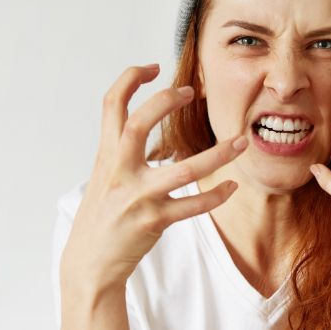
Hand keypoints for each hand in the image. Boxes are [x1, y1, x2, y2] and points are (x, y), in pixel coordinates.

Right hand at [60, 64, 247, 289]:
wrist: (89, 263)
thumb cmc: (101, 216)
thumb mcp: (104, 175)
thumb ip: (120, 149)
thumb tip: (142, 121)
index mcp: (106, 154)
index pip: (111, 104)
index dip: (130, 79)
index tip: (152, 68)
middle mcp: (119, 171)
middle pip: (140, 124)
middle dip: (165, 101)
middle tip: (190, 91)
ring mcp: (137, 197)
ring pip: (184, 169)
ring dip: (218, 154)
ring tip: (241, 141)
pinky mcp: (154, 221)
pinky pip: (192, 206)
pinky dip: (215, 196)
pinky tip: (232, 187)